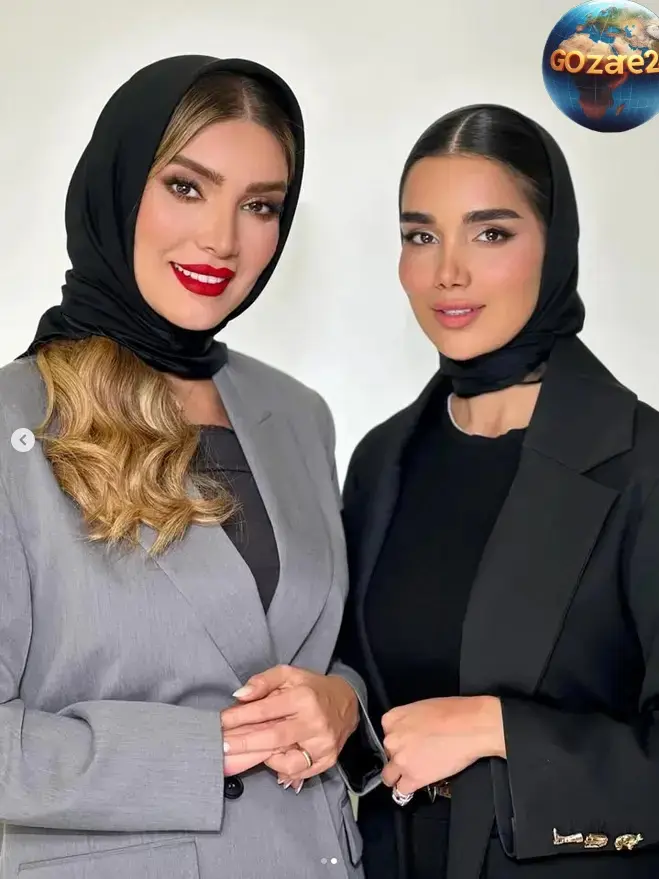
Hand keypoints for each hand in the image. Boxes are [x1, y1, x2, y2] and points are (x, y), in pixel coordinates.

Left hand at [220, 665, 359, 785]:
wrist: (348, 702)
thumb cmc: (312, 687)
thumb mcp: (288, 674)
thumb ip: (262, 682)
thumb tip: (239, 696)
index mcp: (303, 697)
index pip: (264, 710)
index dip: (238, 717)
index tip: (219, 722)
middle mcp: (314, 722)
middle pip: (271, 738)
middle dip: (242, 743)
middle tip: (220, 746)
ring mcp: (322, 744)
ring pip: (285, 761)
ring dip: (261, 758)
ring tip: (243, 753)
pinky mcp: (327, 760)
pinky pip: (297, 772)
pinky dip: (280, 768)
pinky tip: (270, 760)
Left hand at [381, 696, 503, 795]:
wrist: (471, 726)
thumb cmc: (454, 712)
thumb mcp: (422, 707)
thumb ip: (408, 721)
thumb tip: (411, 731)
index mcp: (393, 719)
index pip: (386, 734)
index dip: (399, 740)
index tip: (407, 743)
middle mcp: (392, 739)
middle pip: (388, 754)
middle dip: (401, 756)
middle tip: (417, 756)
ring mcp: (401, 760)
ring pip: (389, 776)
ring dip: (399, 776)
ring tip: (413, 774)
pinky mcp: (413, 778)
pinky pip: (401, 791)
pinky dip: (408, 790)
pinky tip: (416, 785)